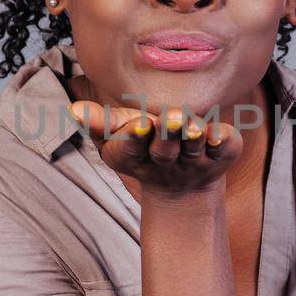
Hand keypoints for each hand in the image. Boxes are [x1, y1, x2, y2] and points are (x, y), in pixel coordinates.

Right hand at [68, 101, 243, 195]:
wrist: (183, 185)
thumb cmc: (144, 148)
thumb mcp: (117, 137)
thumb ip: (98, 123)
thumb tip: (72, 110)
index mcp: (136, 155)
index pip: (132, 147)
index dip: (136, 136)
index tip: (140, 123)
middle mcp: (166, 160)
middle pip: (164, 149)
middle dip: (167, 135)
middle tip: (171, 118)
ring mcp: (195, 160)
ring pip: (194, 149)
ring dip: (194, 138)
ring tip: (194, 126)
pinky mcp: (221, 155)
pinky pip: (224, 150)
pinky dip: (223, 142)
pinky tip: (220, 135)